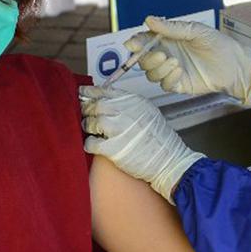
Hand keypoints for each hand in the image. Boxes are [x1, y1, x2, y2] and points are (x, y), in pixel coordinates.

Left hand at [80, 86, 203, 201]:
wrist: (169, 160)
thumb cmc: (159, 139)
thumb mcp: (147, 111)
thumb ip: (127, 103)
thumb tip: (104, 98)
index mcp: (133, 101)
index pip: (104, 91)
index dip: (89, 92)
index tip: (81, 94)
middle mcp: (125, 112)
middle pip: (94, 105)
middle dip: (86, 110)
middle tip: (86, 115)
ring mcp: (118, 130)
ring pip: (90, 122)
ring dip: (88, 127)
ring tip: (93, 131)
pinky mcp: (113, 148)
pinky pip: (90, 142)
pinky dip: (89, 144)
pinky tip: (94, 145)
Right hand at [125, 16, 250, 106]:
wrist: (235, 65)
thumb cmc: (218, 44)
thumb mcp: (195, 31)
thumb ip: (171, 28)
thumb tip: (149, 19)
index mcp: (168, 39)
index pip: (144, 41)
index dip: (136, 43)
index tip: (132, 44)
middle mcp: (167, 55)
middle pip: (143, 60)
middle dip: (147, 58)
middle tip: (163, 54)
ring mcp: (171, 71)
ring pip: (151, 74)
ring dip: (158, 69)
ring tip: (175, 62)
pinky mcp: (179, 84)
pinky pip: (164, 84)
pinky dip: (168, 78)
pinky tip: (179, 72)